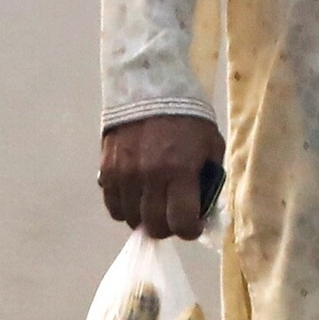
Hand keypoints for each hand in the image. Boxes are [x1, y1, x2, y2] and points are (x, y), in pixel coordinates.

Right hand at [99, 116, 220, 238]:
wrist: (149, 88)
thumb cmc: (188, 119)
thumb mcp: (211, 147)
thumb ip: (208, 179)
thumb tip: (202, 209)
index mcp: (180, 172)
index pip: (181, 223)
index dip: (189, 231)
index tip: (192, 226)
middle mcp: (150, 178)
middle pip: (154, 226)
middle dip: (167, 227)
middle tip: (172, 216)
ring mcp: (125, 175)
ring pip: (131, 219)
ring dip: (144, 217)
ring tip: (152, 204)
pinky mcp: (107, 170)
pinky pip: (113, 205)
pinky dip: (124, 207)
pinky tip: (134, 196)